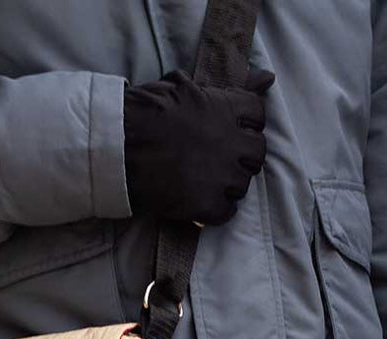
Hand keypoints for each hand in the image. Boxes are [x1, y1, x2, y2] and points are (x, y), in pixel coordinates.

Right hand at [123, 68, 274, 225]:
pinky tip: (198, 201)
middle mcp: (231, 143)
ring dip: (226, 184)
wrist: (117, 148)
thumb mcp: (185, 86)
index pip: (257, 115)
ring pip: (242, 185)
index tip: (229, 129)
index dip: (244, 124)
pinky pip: (227, 212)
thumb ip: (231, 86)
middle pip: (257, 153)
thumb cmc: (143, 112)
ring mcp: (222, 177)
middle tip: (216, 158)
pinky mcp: (208, 205)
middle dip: (241, 156)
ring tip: (202, 180)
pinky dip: (215, 209)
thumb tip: (268, 77)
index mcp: (226, 109)